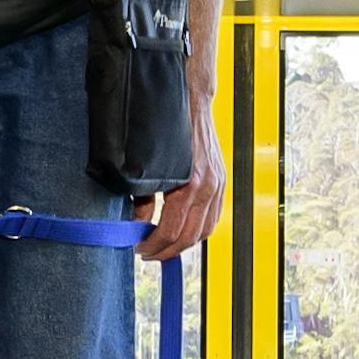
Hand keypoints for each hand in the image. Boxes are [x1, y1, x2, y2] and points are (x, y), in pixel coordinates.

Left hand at [140, 102, 224, 262]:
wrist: (192, 104)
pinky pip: (213, 217)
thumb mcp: (148, 167)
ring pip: (205, 231)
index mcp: (190, 184)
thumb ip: (142, 197)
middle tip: (148, 254)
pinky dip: (198, 230)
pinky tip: (182, 232)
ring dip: (184, 244)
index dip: (153, 245)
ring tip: (164, 247)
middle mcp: (208, 187)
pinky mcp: (221, 183)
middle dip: (167, 250)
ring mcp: (218, 186)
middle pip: (189, 237)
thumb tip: (136, 224)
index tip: (139, 249)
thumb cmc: (168, 131)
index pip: (171, 230)